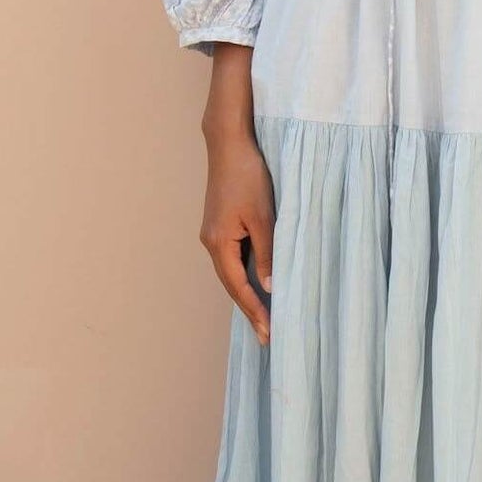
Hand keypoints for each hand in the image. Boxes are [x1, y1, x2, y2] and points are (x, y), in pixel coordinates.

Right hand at [200, 129, 275, 346]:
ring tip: (264, 317)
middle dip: (249, 310)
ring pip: (232, 272)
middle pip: (231, 285)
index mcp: (218, 243)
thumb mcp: (264, 217)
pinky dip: (246, 275)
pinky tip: (259, 284)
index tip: (268, 332)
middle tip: (266, 336)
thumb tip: (270, 287)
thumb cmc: (248, 176)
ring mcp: (214, 234)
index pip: (238, 287)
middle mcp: (211, 242)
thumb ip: (268, 253)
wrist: (230, 145)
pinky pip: (233, 258)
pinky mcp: (220, 225)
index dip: (254, 311)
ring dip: (247, 294)